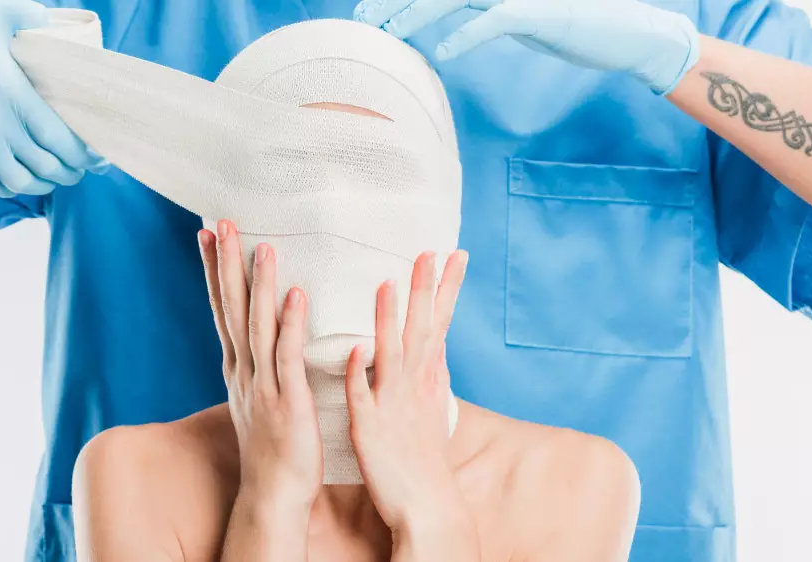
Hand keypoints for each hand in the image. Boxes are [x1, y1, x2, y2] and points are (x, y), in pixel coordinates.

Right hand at [0, 0, 107, 196]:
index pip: (64, 141)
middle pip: (49, 167)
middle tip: (81, 168)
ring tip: (55, 176)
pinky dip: (11, 187)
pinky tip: (19, 179)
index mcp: (15, 96)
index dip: (86, 155)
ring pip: (22, 182)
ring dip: (45, 183)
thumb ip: (32, 18)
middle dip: (72, 172)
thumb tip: (58, 25)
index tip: (97, 155)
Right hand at [198, 220, 322, 509]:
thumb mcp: (261, 397)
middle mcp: (244, 371)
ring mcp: (263, 385)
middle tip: (223, 222)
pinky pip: (287, 356)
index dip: (216, 270)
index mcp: (239, 368)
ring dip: (260, 284)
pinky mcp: (287, 401)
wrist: (274, 493)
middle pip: (232, 308)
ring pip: (258, 325)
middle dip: (227, 263)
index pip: (224, 309)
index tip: (208, 234)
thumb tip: (269, 337)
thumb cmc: (274, 446)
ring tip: (264, 246)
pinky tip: (295, 294)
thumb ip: (263, 364)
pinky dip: (289, 324)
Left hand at [344, 250, 469, 531]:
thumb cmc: (425, 457)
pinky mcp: (369, 428)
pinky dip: (361, 374)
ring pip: (390, 355)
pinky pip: (362, 397)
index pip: (438, 323)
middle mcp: (413, 386)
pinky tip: (357, 350)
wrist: (426, 506)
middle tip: (428, 252)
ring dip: (389, 321)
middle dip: (425, 291)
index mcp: (427, 378)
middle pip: (421, 331)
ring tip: (386, 284)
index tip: (455, 253)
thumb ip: (432, 371)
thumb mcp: (433, 406)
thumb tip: (436, 342)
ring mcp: (392, 405)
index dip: (446, 289)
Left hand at [354, 0, 699, 94]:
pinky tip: (444, 53)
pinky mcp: (545, 11)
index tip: (369, 11)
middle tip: (363, 20)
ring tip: (389, 34)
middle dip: (397, 1)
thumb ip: (482, 13)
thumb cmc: (573, 26)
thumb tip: (446, 27)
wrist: (630, 34)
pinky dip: (468, 34)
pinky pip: (497, 19)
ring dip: (417, 14)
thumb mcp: (520, 16)